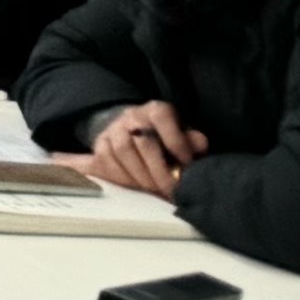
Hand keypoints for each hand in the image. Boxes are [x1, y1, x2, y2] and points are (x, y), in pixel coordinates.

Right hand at [78, 102, 208, 195]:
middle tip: (170, 189)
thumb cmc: (165, 138)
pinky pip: (105, 162)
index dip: (176, 143)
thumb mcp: (183, 135)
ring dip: (140, 176)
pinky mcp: (99, 145)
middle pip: (142, 141)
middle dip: (158, 170)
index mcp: (155, 110)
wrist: (133, 131)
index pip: (162, 118)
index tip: (186, 165)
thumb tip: (200, 145)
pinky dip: (121, 177)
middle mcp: (131, 116)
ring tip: (154, 189)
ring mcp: (112, 130)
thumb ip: (192, 140)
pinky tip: (135, 187)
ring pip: (122, 152)